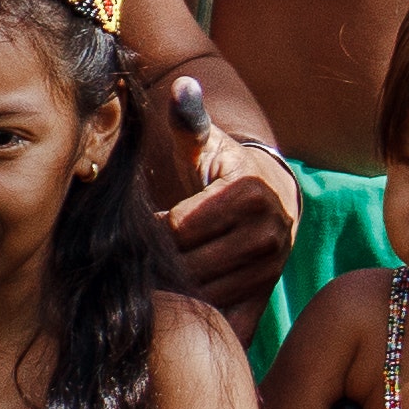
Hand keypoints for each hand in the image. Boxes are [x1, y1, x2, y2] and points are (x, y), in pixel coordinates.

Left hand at [152, 72, 300, 303]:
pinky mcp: (266, 297)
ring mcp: (269, 270)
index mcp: (248, 193)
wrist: (274, 199)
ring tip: (150, 277)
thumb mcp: (207, 143)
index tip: (138, 226)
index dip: (150, 229)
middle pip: (189, 264)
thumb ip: (189, 120)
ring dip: (172, 291)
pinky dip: (200, 319)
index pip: (179, 226)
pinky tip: (178, 309)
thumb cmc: (224, 168)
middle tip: (133, 258)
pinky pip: (229, 322)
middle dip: (157, 263)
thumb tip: (182, 87)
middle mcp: (267, 234)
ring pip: (203, 295)